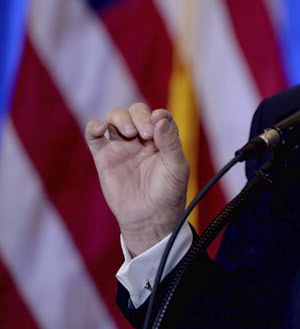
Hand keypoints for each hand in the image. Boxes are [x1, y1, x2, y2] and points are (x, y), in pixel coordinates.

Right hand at [85, 103, 188, 255]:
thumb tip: (160, 117)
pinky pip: (93, 135)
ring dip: (120, 118)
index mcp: (162, 139)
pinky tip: (100, 129)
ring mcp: (121, 146)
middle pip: (135, 111)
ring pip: (115, 118)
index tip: (158, 125)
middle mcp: (141, 139)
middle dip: (139, 116)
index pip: (158, 115)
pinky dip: (93, 126)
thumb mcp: (176, 166)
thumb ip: (170, 141)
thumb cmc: (168, 193)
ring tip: (129, 134)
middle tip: (145, 134)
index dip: (158, 115)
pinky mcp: (104, 157)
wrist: (149, 217)